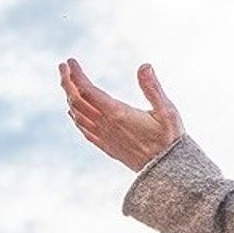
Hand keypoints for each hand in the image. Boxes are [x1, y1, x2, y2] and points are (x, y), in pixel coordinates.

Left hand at [60, 58, 185, 171]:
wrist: (168, 172)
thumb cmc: (170, 141)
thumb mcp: (167, 111)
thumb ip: (153, 88)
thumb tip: (144, 66)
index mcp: (117, 114)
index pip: (87, 90)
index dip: (77, 74)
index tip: (70, 61)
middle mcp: (106, 126)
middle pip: (77, 101)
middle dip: (67, 82)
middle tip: (62, 67)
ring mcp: (105, 138)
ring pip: (77, 115)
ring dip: (69, 98)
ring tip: (68, 85)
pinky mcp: (108, 148)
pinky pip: (84, 131)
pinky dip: (75, 118)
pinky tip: (73, 113)